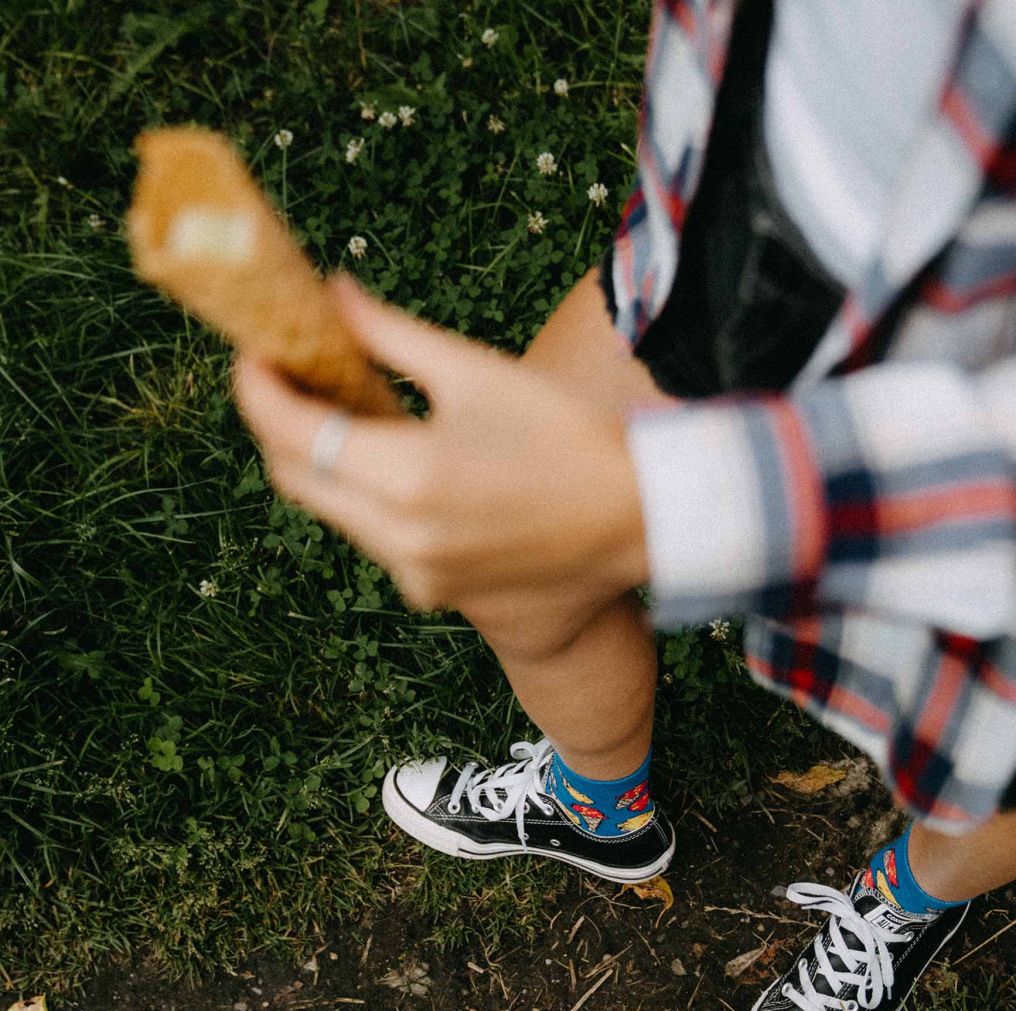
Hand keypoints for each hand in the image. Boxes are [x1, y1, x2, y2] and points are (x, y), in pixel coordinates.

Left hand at [231, 276, 649, 611]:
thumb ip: (391, 335)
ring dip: (325, 463)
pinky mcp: (435, 593)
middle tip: (292, 378)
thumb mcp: (479, 373)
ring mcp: (416, 575)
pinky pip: (375, 539)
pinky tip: (399, 467)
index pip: (290, 431)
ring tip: (352, 415)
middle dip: (281, 426)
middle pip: (295, 478)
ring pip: (334, 512)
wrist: (643, 521)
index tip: (255, 353)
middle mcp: (400, 538)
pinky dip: (367, 499)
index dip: (257, 388)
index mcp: (407, 477)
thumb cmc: (572, 437)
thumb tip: (333, 294)